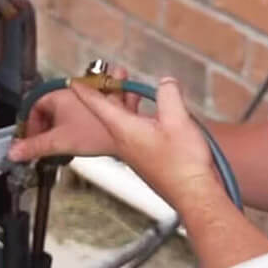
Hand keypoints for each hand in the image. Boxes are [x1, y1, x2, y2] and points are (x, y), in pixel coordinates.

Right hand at [8, 66, 140, 161]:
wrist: (128, 133)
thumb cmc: (95, 133)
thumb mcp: (58, 142)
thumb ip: (34, 147)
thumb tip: (13, 152)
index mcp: (59, 95)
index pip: (36, 105)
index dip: (32, 123)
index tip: (33, 138)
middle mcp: (76, 89)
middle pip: (54, 105)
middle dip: (49, 123)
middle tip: (48, 140)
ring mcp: (93, 93)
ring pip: (76, 101)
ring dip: (71, 115)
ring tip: (67, 132)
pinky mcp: (109, 100)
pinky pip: (99, 98)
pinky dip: (96, 106)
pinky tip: (96, 117)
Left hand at [69, 77, 219, 214]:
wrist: (194, 194)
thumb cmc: (183, 165)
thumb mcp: (178, 120)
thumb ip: (168, 95)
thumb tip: (165, 83)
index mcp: (124, 130)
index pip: (97, 105)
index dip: (85, 90)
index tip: (73, 81)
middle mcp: (125, 141)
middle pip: (109, 110)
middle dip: (109, 89)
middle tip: (113, 74)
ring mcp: (135, 150)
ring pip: (123, 119)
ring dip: (125, 100)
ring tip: (131, 86)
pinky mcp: (147, 155)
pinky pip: (135, 128)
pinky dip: (137, 114)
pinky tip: (152, 110)